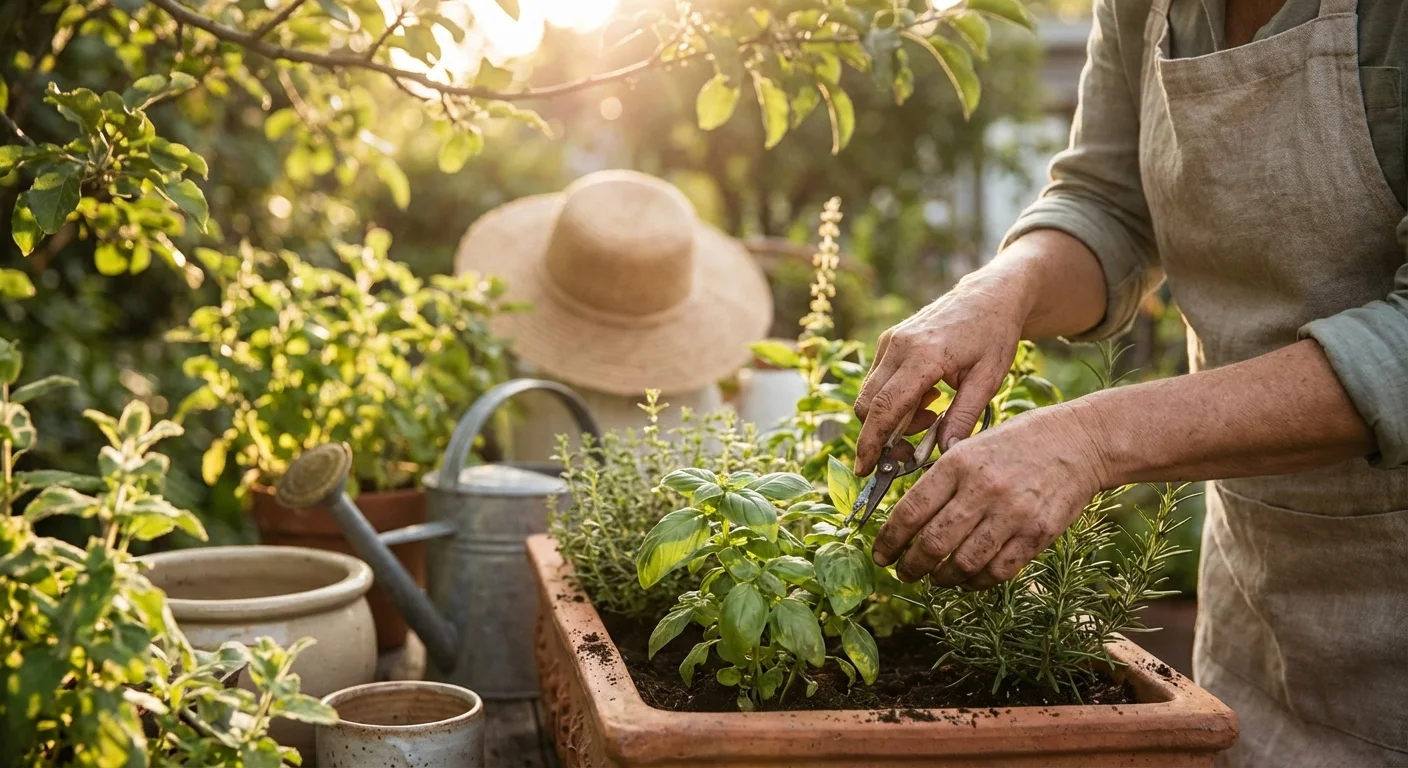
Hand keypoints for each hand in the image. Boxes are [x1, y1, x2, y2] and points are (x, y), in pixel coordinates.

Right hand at [853, 270, 1028, 476]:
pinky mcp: (889, 341)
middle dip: (880, 437)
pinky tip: (926, 399)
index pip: (884, 407)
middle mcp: (898, 346)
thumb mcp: (988, 380)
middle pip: (868, 405)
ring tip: (931, 418)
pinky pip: (878, 382)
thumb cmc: (994, 335)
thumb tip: (944, 454)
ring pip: (869, 395)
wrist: (990, 296)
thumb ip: (963, 418)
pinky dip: (894, 401)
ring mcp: (890, 341)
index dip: (871, 442)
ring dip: (891, 419)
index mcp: (924, 355)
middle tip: (910, 453)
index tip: (866, 469)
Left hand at [871, 404, 1108, 589]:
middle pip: (933, 543)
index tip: (880, 554)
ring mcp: (1013, 514)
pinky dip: (976, 582)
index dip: (889, 540)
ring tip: (934, 578)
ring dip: (941, 578)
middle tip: (903, 574)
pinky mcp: (1038, 534)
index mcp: (959, 464)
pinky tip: (966, 579)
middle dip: (910, 566)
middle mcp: (983, 489)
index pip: (911, 511)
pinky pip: (997, 572)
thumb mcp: (971, 447)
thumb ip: (942, 481)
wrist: (1078, 442)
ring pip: (963, 564)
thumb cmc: (1016, 444)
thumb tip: (906, 521)